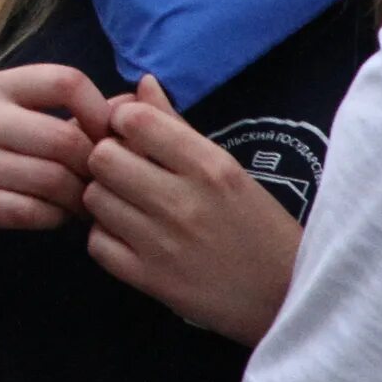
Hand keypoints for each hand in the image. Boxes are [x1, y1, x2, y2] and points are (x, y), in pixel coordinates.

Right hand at [0, 64, 111, 269]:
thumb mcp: (15, 122)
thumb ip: (71, 112)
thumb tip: (136, 102)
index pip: (66, 80)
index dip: (100, 110)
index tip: (108, 139)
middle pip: (67, 138)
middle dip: (94, 169)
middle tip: (101, 186)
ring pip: (54, 179)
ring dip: (78, 199)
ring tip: (81, 204)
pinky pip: (33, 211)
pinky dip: (54, 218)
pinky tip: (54, 217)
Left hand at [81, 76, 303, 344]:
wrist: (286, 297)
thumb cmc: (257, 226)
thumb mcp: (228, 169)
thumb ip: (178, 126)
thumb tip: (142, 83)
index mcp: (209, 167)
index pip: (134, 120)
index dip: (122, 121)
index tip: (131, 134)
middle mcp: (184, 202)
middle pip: (102, 157)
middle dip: (107, 158)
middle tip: (124, 171)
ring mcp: (164, 244)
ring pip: (94, 198)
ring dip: (104, 197)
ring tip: (128, 205)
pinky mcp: (151, 280)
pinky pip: (96, 243)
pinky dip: (105, 237)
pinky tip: (127, 236)